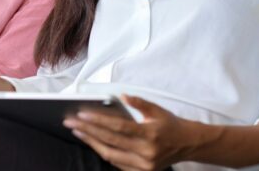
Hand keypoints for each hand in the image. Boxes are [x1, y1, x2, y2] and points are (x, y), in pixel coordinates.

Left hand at [64, 95, 196, 170]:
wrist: (188, 144)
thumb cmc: (170, 125)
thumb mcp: (157, 109)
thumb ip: (138, 102)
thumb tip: (121, 95)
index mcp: (150, 135)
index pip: (118, 128)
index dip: (97, 121)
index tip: (81, 114)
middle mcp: (146, 153)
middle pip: (110, 142)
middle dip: (88, 131)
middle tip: (71, 122)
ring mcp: (143, 166)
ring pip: (110, 155)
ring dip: (92, 143)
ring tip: (78, 131)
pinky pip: (117, 164)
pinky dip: (104, 152)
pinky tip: (93, 142)